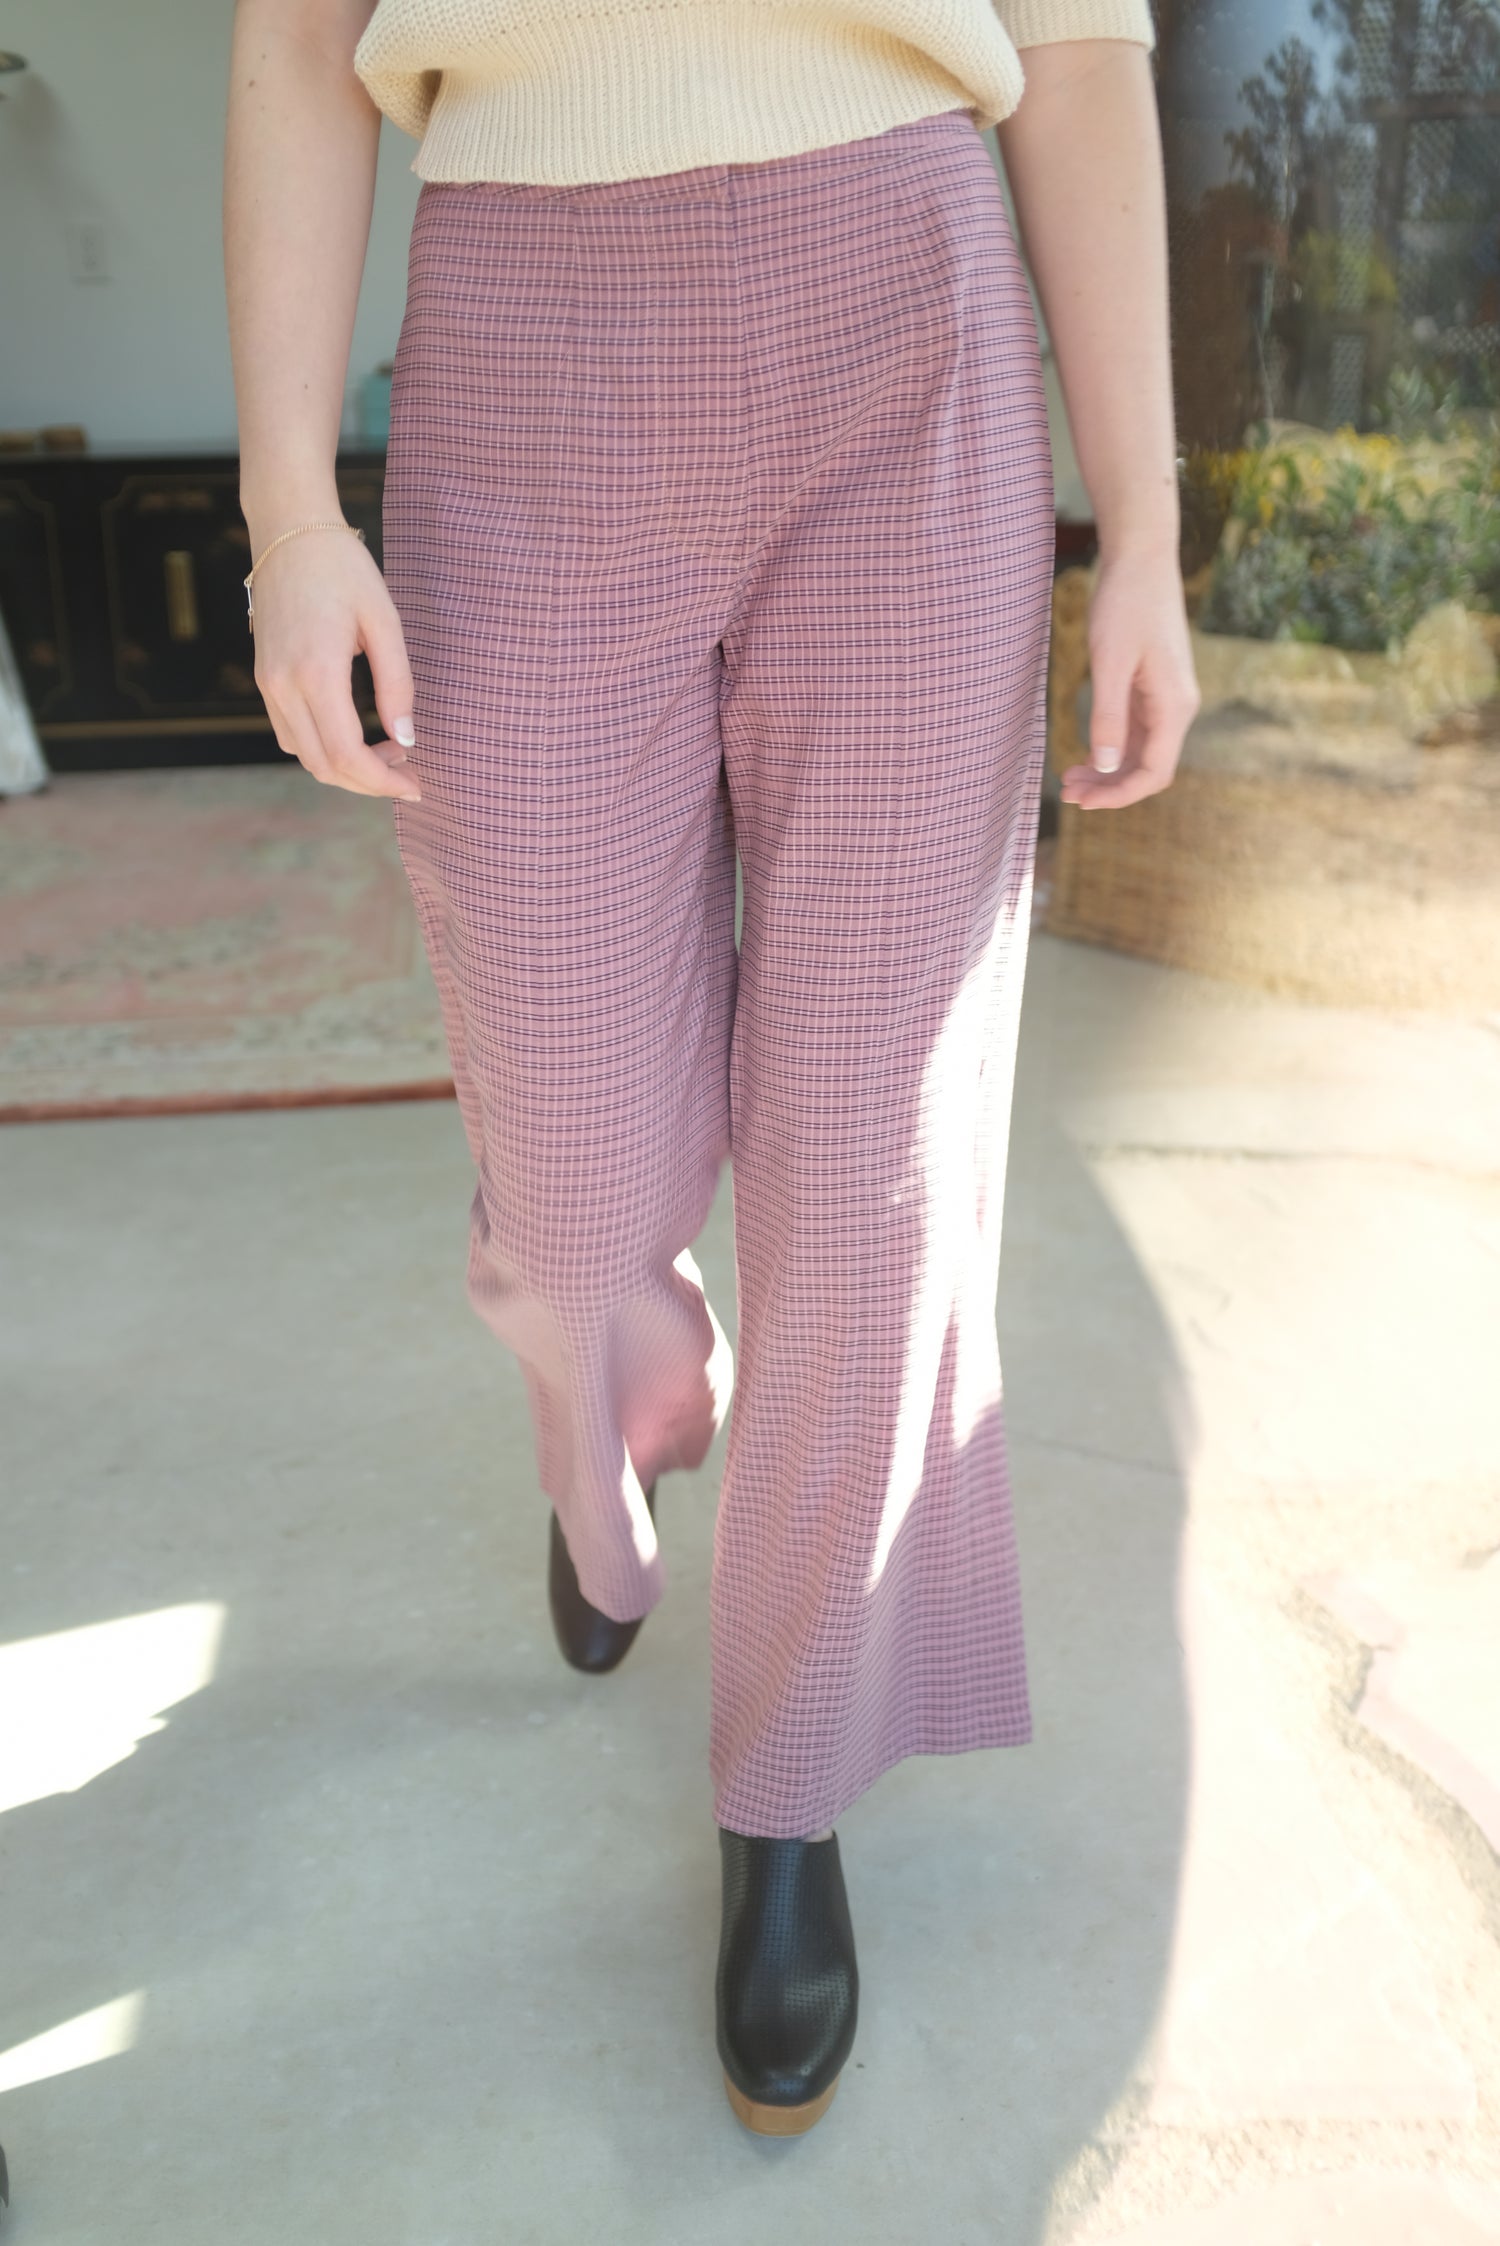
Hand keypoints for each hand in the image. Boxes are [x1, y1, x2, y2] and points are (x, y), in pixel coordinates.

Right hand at [249, 527, 421, 801]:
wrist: (290, 531)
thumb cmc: (344, 569)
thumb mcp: (385, 622)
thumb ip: (397, 685)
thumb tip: (406, 740)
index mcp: (316, 673)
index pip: (347, 755)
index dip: (382, 782)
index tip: (416, 785)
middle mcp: (284, 686)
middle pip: (324, 767)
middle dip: (368, 783)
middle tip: (407, 774)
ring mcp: (268, 684)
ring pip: (304, 756)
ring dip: (345, 769)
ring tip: (387, 753)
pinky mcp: (264, 678)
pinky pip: (290, 735)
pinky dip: (323, 750)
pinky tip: (354, 735)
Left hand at [1059, 550, 1200, 810]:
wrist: (1141, 557)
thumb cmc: (1125, 603)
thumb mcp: (1110, 662)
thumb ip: (1109, 717)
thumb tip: (1106, 767)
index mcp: (1174, 705)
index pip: (1155, 773)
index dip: (1120, 796)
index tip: (1083, 803)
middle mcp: (1178, 707)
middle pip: (1148, 768)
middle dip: (1109, 787)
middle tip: (1066, 793)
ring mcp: (1167, 698)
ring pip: (1141, 752)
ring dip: (1108, 771)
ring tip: (1068, 779)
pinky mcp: (1154, 687)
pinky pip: (1136, 732)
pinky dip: (1111, 749)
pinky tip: (1085, 755)